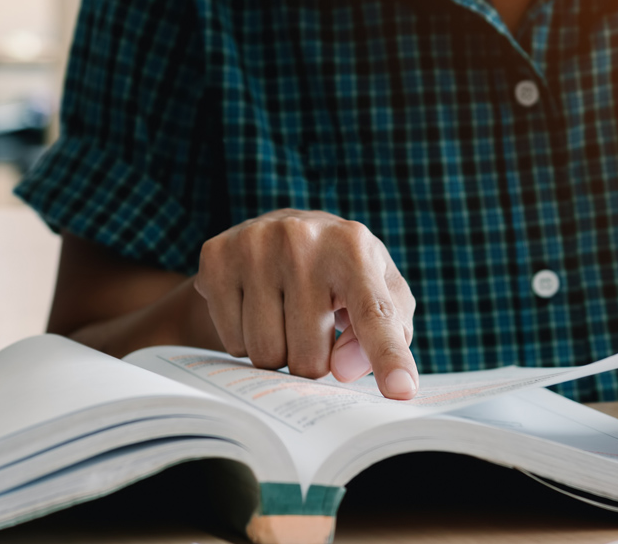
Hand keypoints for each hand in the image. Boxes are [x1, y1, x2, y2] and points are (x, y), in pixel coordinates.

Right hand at [195, 209, 418, 398]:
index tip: (400, 389)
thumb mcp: (381, 291)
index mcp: (354, 248)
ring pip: (265, 354)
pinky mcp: (217, 258)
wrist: (282, 229)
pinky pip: (231, 342)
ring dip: (278, 352)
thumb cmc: (343, 271)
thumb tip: (343, 369)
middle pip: (308, 358)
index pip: (375, 314)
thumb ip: (387, 334)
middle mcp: (302, 240)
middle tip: (313, 327)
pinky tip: (255, 306)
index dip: (388, 356)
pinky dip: (244, 338)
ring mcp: (254, 246)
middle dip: (312, 360)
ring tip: (285, 315)